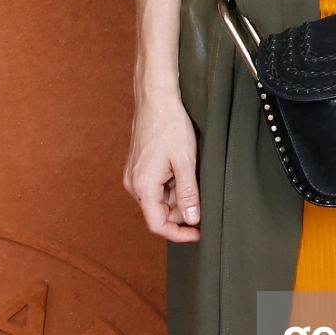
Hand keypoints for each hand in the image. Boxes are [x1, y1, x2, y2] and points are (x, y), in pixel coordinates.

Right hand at [124, 96, 200, 241]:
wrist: (156, 100)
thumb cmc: (170, 127)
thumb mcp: (186, 162)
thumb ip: (189, 194)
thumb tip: (192, 219)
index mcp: (143, 186)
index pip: (158, 225)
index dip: (179, 234)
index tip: (198, 233)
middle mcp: (133, 184)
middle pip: (159, 213)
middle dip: (181, 211)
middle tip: (202, 197)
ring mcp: (133, 176)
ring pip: (158, 200)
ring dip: (177, 196)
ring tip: (191, 175)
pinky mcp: (137, 168)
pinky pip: (155, 187)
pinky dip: (170, 185)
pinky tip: (182, 169)